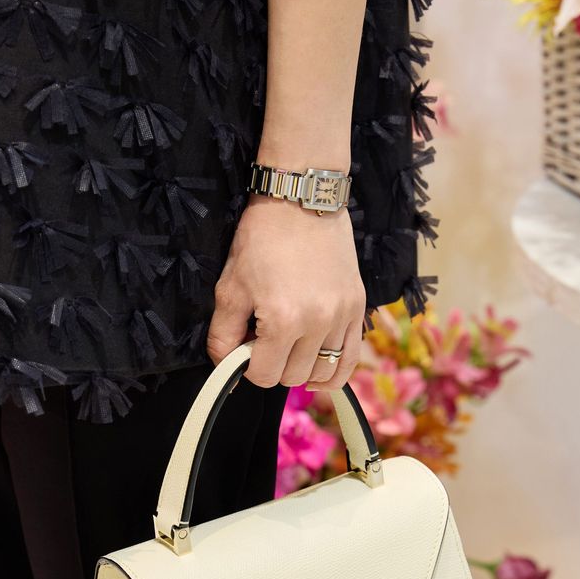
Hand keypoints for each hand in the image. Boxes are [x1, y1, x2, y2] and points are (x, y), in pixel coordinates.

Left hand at [206, 193, 366, 389]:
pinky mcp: (357, 308)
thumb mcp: (229, 288)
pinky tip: (318, 373)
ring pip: (322, 373)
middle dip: (273, 366)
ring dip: (301, 370)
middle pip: (292, 377)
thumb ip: (222, 335)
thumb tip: (225, 369)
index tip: (246, 347)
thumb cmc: (261, 239)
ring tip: (289, 350)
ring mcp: (342, 317)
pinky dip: (334, 373)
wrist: (301, 201)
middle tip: (265, 340)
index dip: (248, 367)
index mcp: (283, 320)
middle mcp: (318, 323)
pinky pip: (350, 359)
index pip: (263, 375)